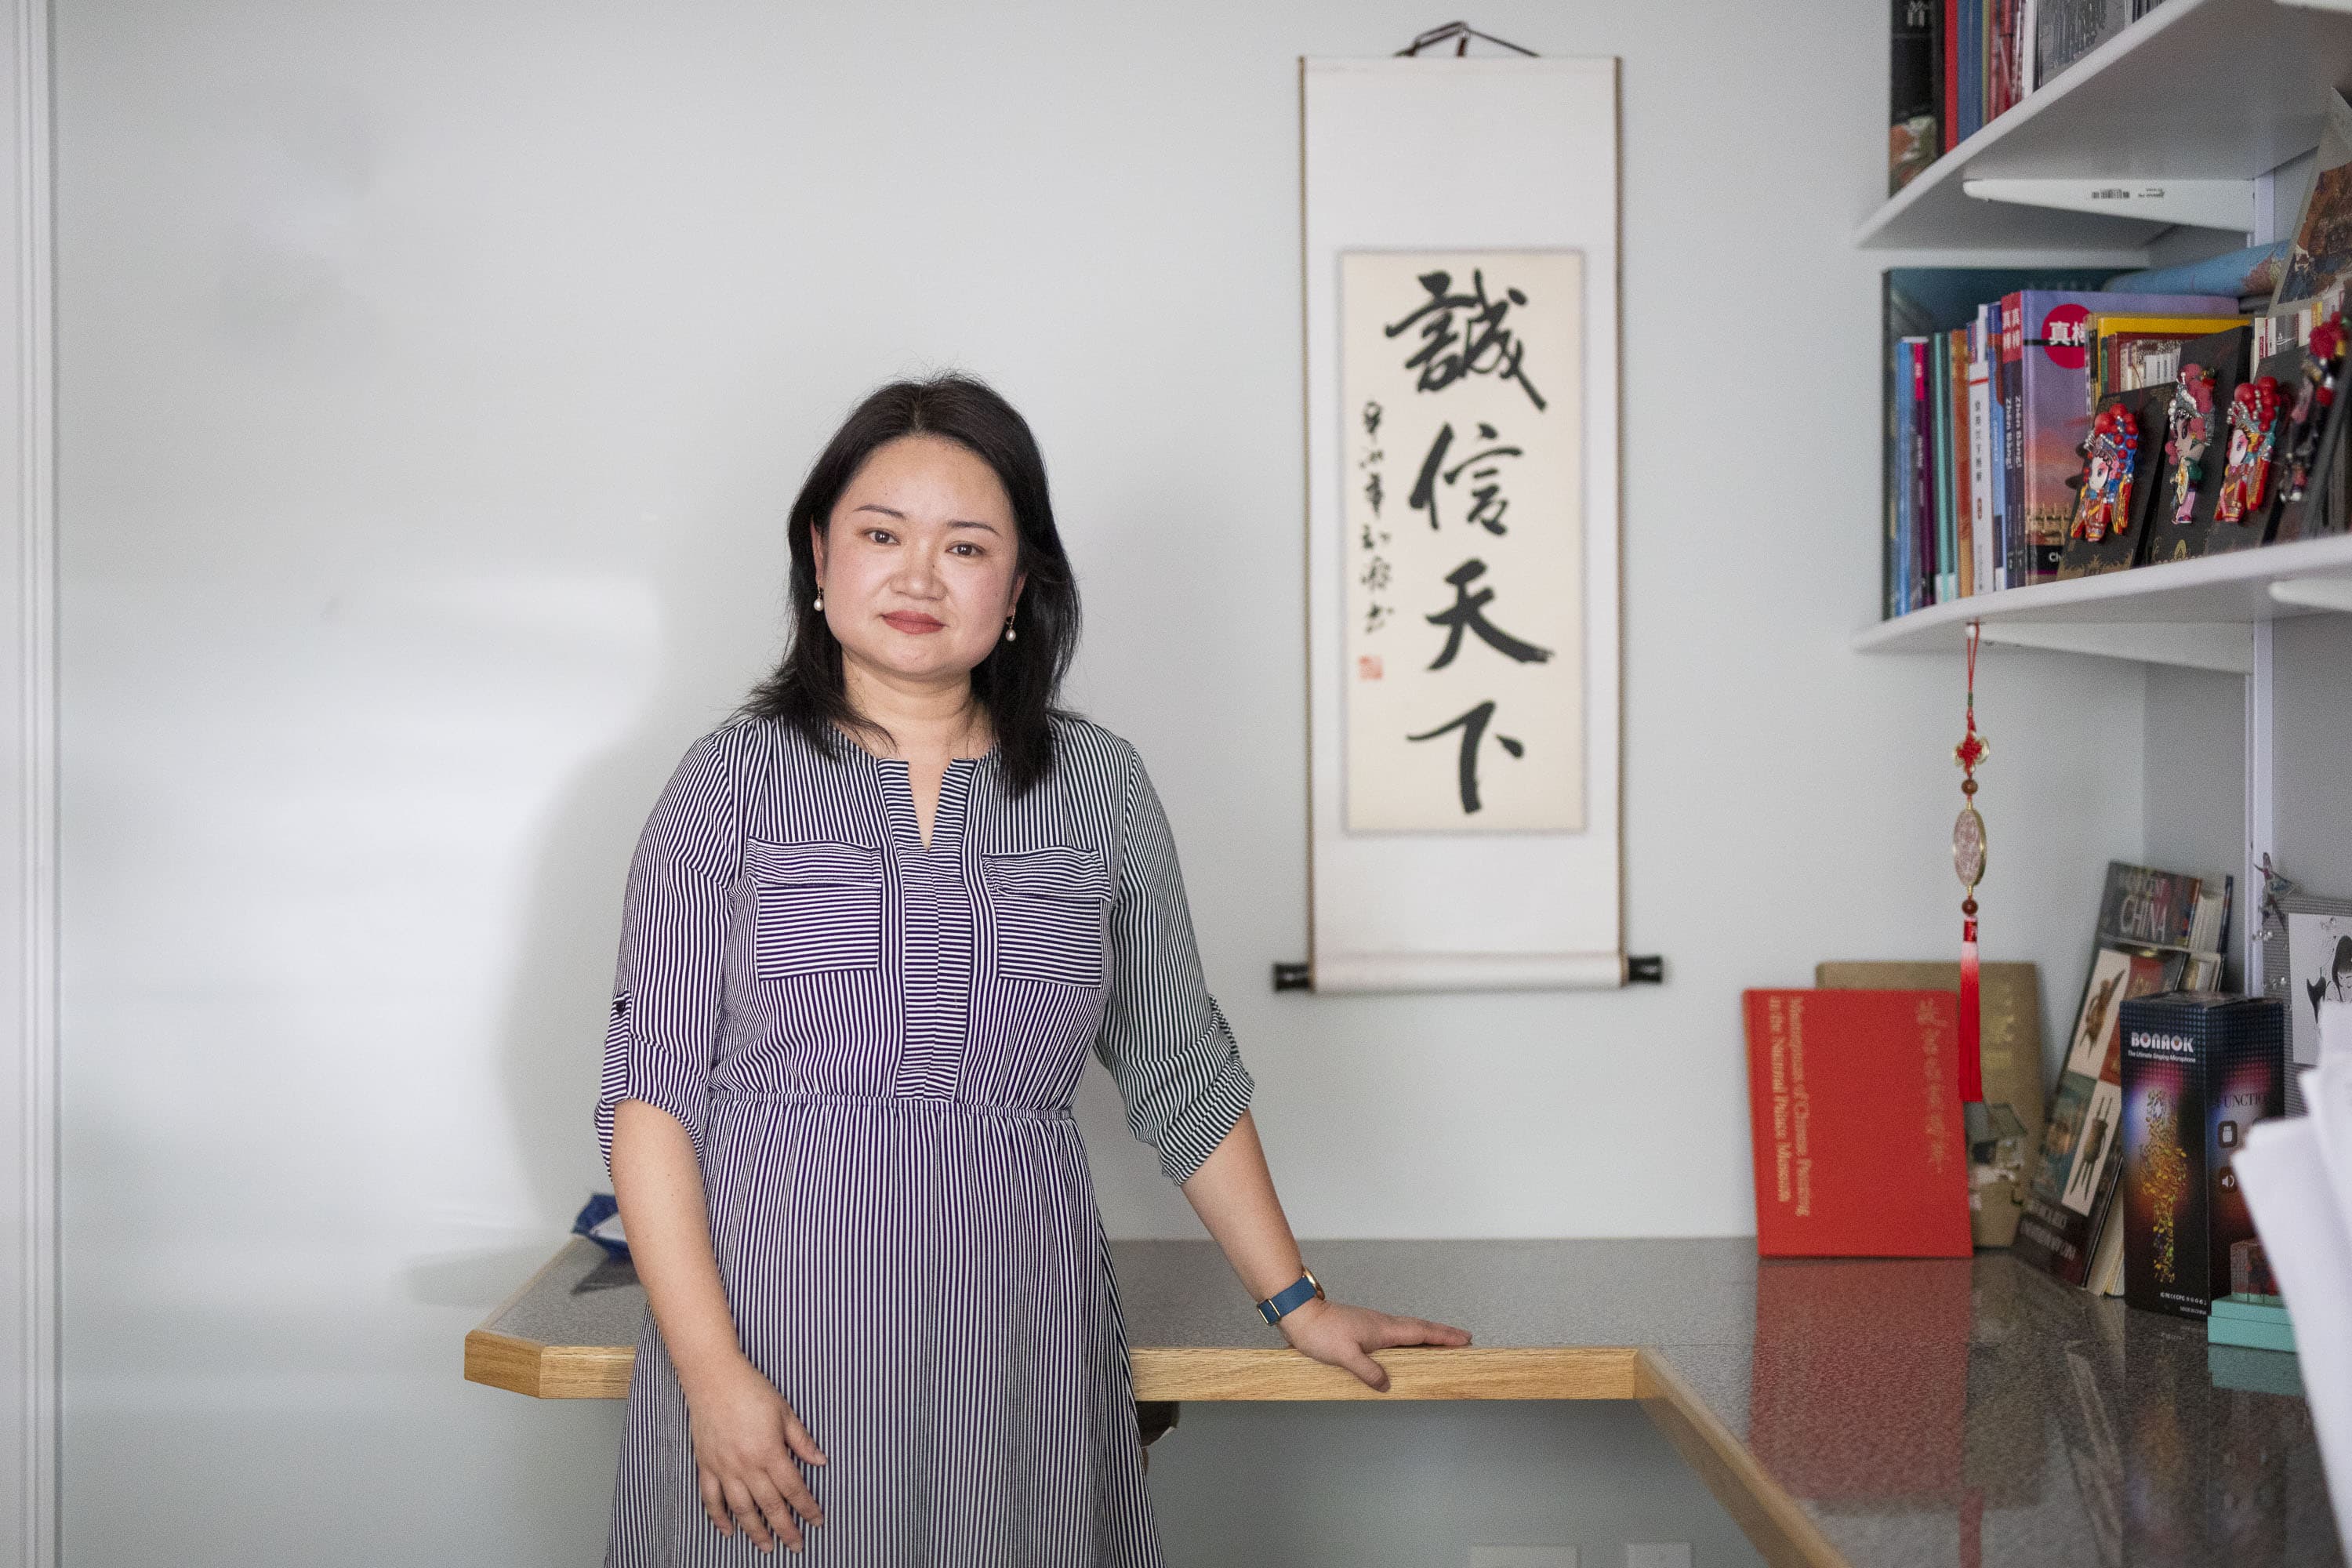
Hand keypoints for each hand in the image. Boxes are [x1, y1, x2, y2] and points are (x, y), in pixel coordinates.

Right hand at [681, 1354, 827, 1552]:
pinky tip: (728, 1531)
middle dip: (785, 1529)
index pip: (793, 1488)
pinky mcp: (706, 1465)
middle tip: (796, 1546)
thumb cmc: (751, 1390)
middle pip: (770, 1505)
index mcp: (770, 1451)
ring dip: (755, 1531)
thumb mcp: (785, 1411)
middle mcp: (747, 1465)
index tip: (817, 1521)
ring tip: (767, 1547)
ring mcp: (724, 1467)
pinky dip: (718, 1517)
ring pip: (741, 1508)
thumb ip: (802, 1441)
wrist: (713, 1378)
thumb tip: (821, 1461)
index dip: (807, 1507)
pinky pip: (711, 1498)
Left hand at [1275, 1297, 1471, 1391]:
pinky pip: (1395, 1333)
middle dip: (1442, 1334)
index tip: (1464, 1338)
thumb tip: (1387, 1385)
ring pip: (1408, 1329)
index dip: (1444, 1336)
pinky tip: (1406, 1346)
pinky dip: (1409, 1338)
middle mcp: (1381, 1324)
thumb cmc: (1320, 1332)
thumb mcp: (1344, 1355)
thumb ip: (1367, 1370)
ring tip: (1442, 1343)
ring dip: (1427, 1335)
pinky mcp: (1363, 1328)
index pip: (1421, 1332)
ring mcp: (1373, 1325)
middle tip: (1463, 1339)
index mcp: (1383, 1329)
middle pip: (1420, 1328)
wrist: (1300, 1315)